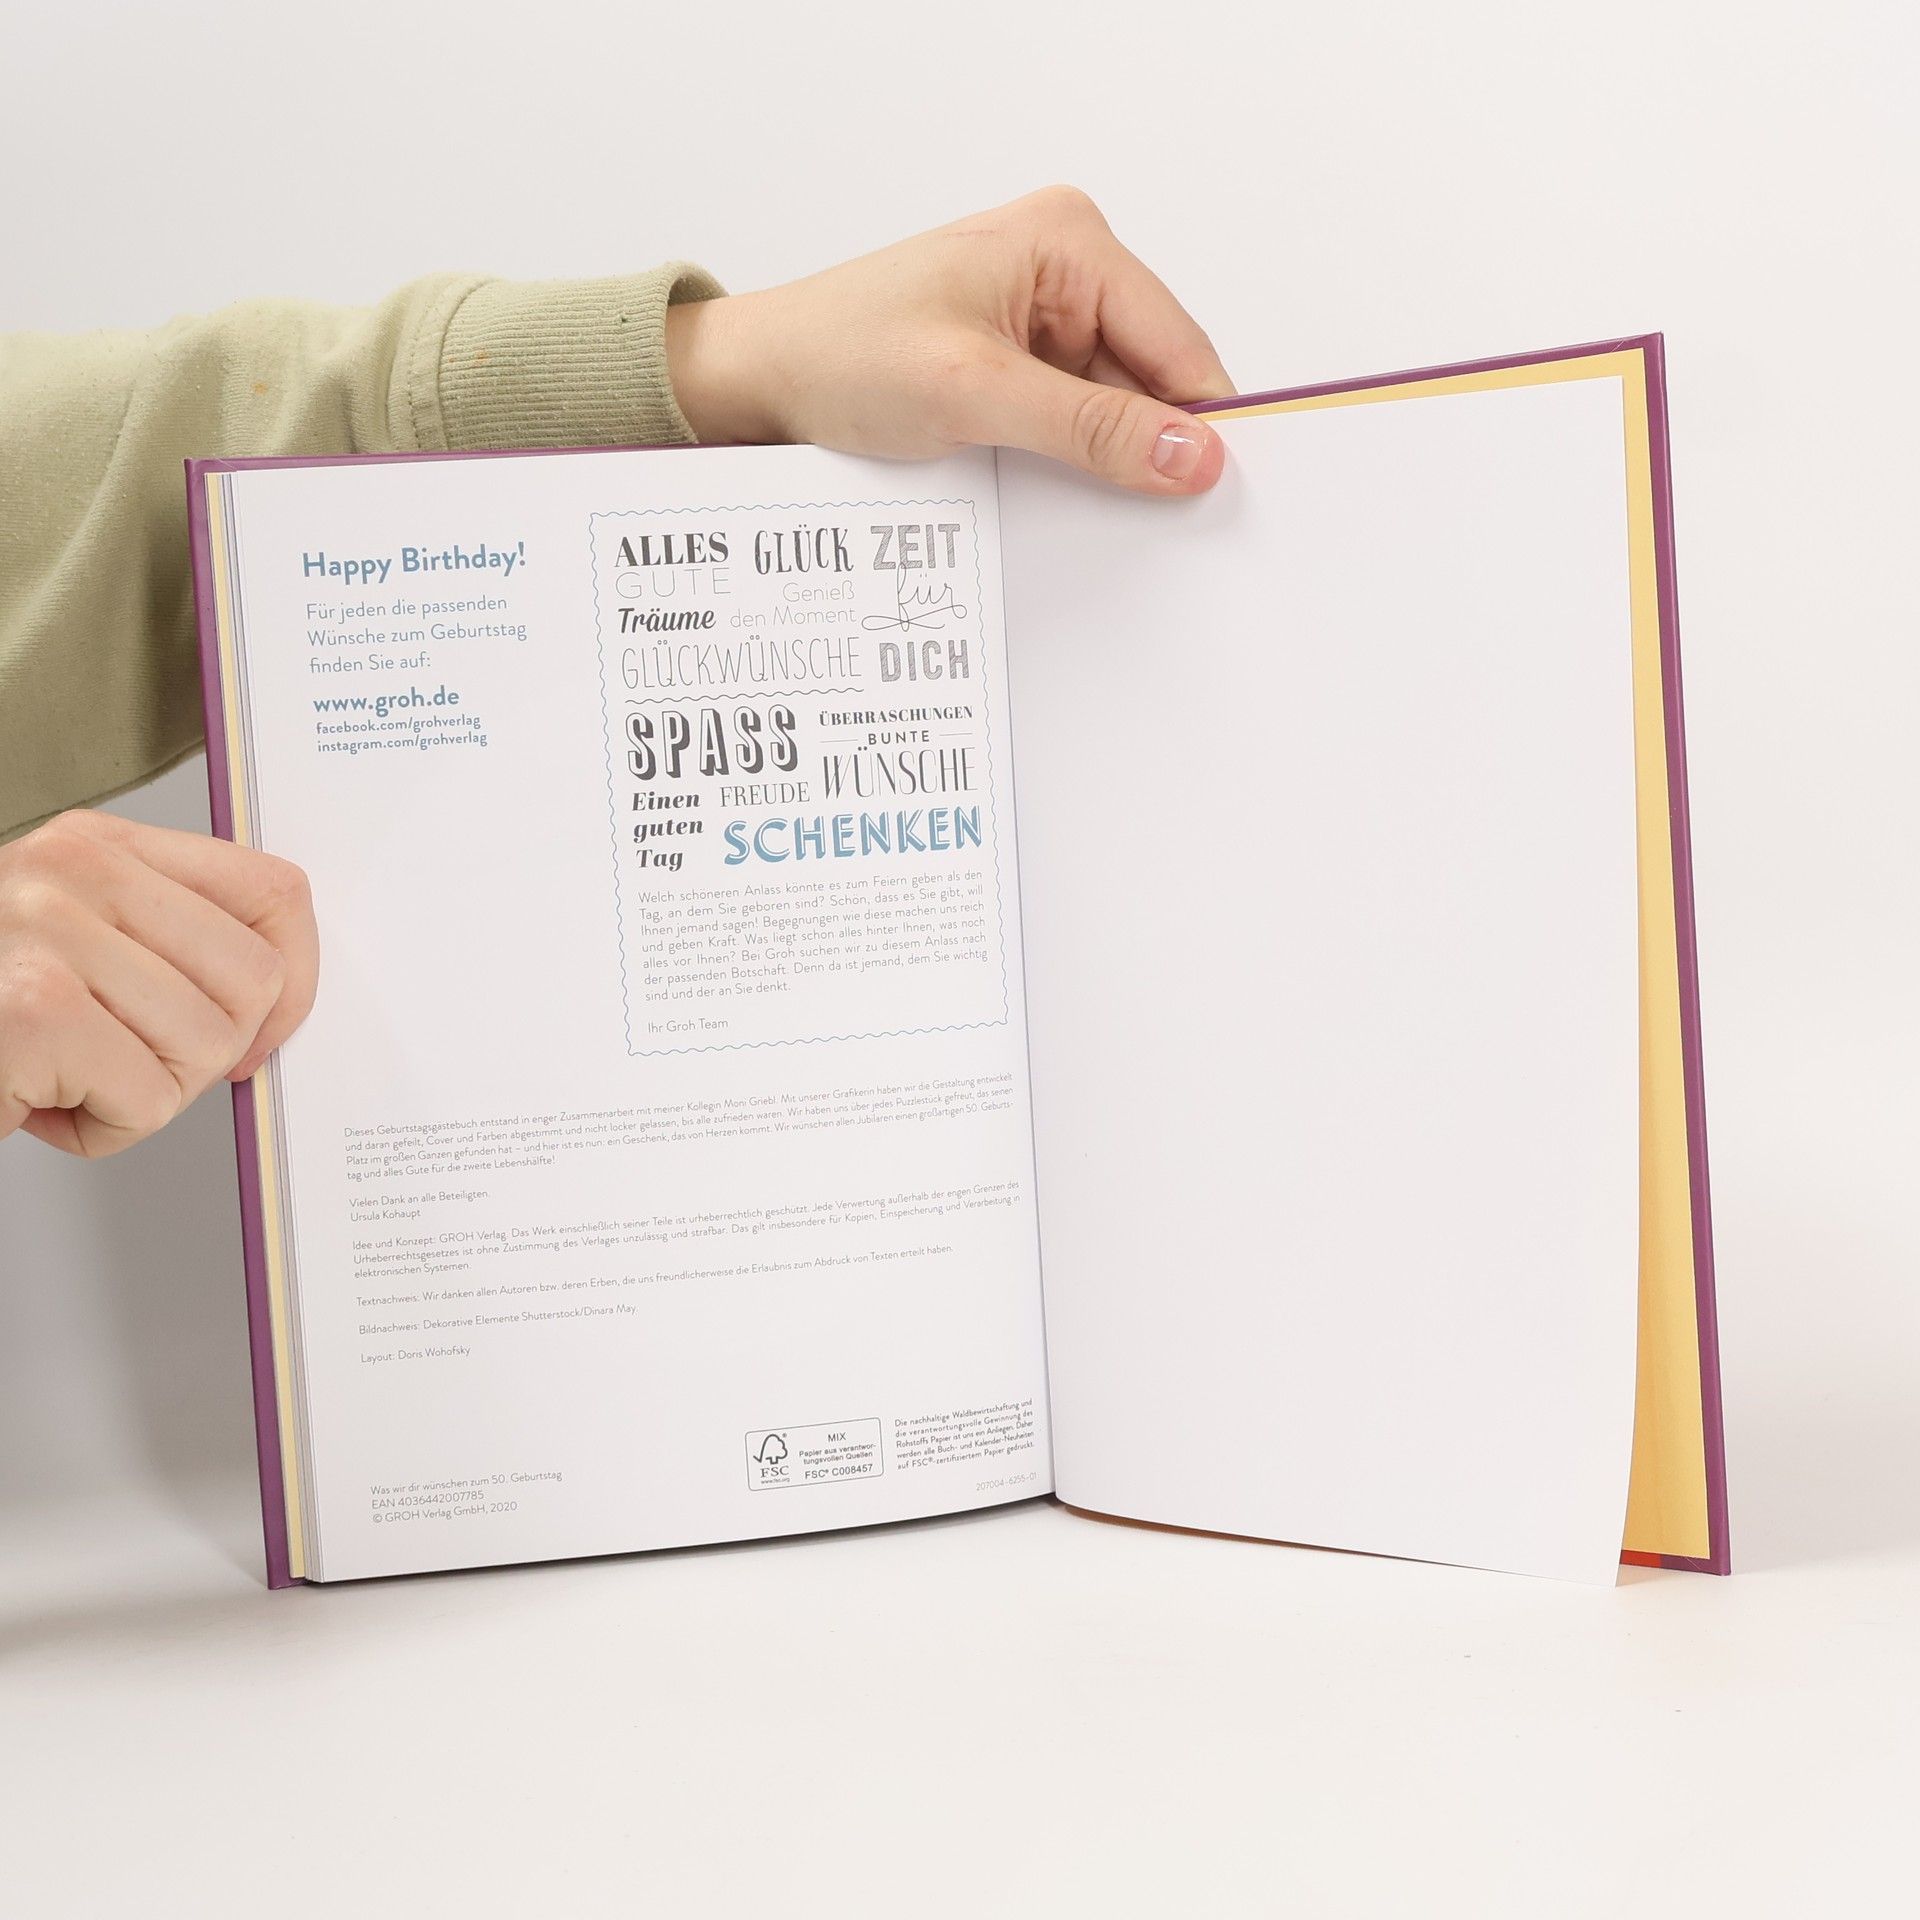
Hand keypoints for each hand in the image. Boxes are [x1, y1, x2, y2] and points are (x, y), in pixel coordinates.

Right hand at [0, 812, 318, 1156]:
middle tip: (126, 1060)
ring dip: (145, 1094)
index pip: (273, 892)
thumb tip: (282, 1001)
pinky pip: (148, 1100)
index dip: (296, 978)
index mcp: (97, 845)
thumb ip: (170, 942)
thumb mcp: (75, 943)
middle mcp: (73, 872)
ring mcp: (48, 934)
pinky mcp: (33, 1011)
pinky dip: (103, 1129)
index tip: (264, 1028)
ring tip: (67, 1076)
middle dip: (208, 1051)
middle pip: (253, 982)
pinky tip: (36, 1102)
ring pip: (207, 1046)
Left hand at [666, 185, 1234, 494]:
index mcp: (1069, 240)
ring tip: (1067, 494)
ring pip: (1115, 405)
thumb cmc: (843, 355)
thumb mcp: (977, 395)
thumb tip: (1193, 455)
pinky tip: (1046, 485)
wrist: (762, 380)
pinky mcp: (1018, 360)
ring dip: (1102, 457)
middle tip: (1145, 516)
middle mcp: (1066, 266)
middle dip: (1146, 444)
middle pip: (1152, 376)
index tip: (1216, 495)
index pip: (1176, 342)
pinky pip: (1075, 417)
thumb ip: (1091, 426)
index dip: (1200, 422)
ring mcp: (1042, 315)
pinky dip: (1070, 458)